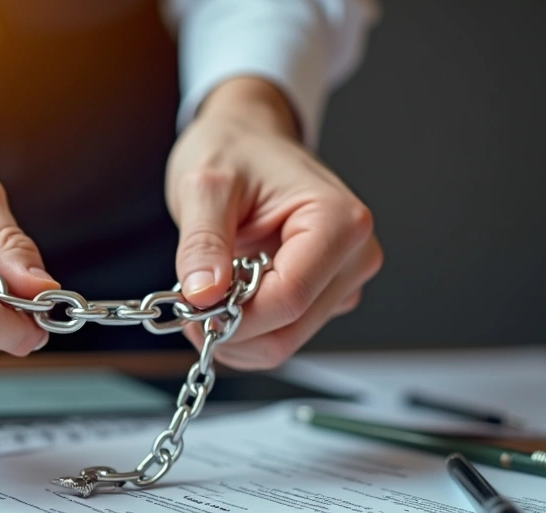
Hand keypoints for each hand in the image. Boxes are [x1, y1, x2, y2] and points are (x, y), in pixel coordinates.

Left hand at [167, 77, 382, 369]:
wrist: (248, 138)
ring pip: (286, 340)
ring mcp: (343, 278)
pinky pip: (284, 333)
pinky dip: (247, 329)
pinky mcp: (326, 294)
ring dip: (238, 332)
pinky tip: (229, 296)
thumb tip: (204, 295)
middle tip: (191, 305)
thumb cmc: (236, 149)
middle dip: (234, 328)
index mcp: (339, 220)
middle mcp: (354, 254)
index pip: (289, 298)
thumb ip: (204, 242)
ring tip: (208, 292)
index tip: (192, 308)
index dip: (235, 316)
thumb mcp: (206, 185)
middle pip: (290, 329)